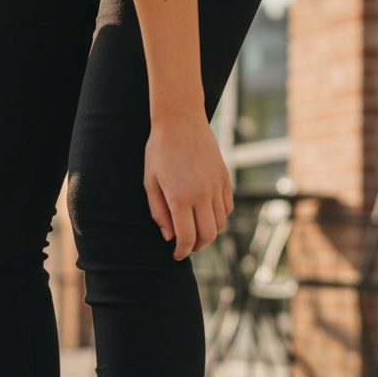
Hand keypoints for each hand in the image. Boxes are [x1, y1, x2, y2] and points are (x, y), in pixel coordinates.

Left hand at [144, 117, 232, 260]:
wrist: (180, 121)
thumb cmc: (159, 152)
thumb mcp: (150, 183)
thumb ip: (159, 212)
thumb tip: (169, 236)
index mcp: (180, 197)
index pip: (186, 237)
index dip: (182, 251)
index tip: (176, 255)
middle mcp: (202, 194)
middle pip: (208, 235)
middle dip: (196, 246)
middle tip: (186, 247)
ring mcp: (217, 186)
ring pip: (220, 223)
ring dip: (208, 232)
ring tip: (195, 231)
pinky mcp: (225, 178)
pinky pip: (227, 207)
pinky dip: (219, 217)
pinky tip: (206, 214)